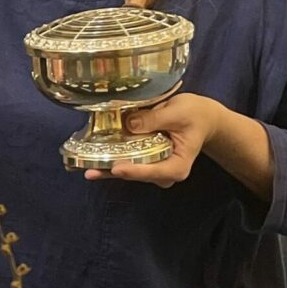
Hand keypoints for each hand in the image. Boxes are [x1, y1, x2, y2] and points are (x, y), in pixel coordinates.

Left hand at [86, 93, 223, 187]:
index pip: (155, 171)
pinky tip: (90, 158)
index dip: (135, 170)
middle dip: (114, 171)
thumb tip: (130, 124)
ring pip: (128, 170)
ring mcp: (153, 167)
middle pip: (137, 174)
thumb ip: (155, 119)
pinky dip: (109, 158)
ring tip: (84, 166)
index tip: (117, 168)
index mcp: (178, 166)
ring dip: (107, 167)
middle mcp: (164, 172)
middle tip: (90, 170)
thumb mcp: (178, 112)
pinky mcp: (144, 159)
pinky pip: (126, 161)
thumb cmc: (195, 114)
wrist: (202, 117)